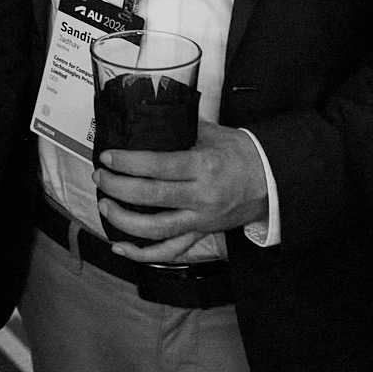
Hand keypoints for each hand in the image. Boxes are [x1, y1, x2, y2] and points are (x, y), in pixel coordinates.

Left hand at [94, 120, 268, 264]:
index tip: (108, 157)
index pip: (158, 166)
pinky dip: (143, 254)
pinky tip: (120, 247)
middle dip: (118, 188)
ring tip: (105, 206)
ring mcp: (200, 220)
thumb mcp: (212, 132)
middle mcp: (200, 197)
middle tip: (101, 177)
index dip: (128, 163)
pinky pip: (170, 251)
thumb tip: (146, 117)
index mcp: (202, 167)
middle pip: (151, 197)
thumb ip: (180, 127)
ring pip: (156, 230)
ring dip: (124, 221)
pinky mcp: (201, 234)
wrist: (271, 180)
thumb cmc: (241, 153)